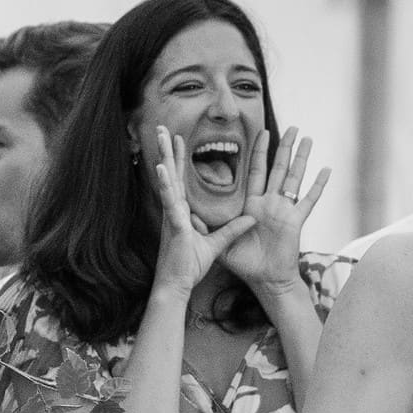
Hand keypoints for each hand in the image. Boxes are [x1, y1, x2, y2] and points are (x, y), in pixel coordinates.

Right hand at [148, 126, 257, 297]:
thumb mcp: (217, 245)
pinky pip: (170, 202)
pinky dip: (165, 185)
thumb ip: (233, 230)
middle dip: (167, 150)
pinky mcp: (174, 225)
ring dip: (164, 158)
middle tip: (162, 127)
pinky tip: (162, 168)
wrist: (177, 284)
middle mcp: (175, 210)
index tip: (179, 139)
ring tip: (162, 137)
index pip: (181, 180)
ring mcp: (172, 216)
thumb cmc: (190, 266)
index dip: (180, 160)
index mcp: (182, 212)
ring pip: (167, 181)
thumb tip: (250, 218)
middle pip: (171, 174)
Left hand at [222, 127, 329, 292]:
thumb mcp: (220, 243)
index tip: (261, 133)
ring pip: (295, 177)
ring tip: (308, 138)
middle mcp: (271, 203)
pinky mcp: (295, 221)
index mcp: (253, 204)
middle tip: (292, 127)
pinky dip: (318, 185)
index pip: (255, 171)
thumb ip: (207, 228)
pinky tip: (327, 170)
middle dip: (284, 147)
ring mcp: (285, 210)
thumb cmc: (245, 264)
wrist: (265, 281)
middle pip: (278, 168)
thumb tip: (187, 214)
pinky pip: (309, 200)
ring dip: (302, 158)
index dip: (258, 152)